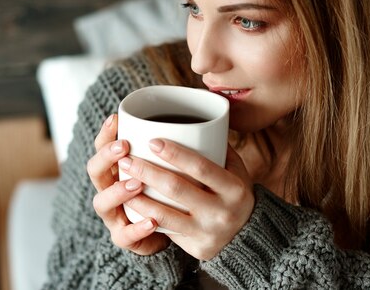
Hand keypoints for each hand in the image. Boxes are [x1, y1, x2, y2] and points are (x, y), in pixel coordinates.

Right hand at [86, 114, 169, 254]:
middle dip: (106, 157)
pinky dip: (137, 228)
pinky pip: (125, 236)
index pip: (102, 146)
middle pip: (94, 171)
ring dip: (117, 191)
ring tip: (136, 183)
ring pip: (102, 203)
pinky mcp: (126, 238)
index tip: (116, 119)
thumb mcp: (171, 165)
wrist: (174, 230)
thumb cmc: (170, 191)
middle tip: (124, 147)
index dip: (105, 133)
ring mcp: (115, 215)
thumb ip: (173, 147)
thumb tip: (195, 117)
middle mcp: (109, 189)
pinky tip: (151, 221)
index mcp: (117, 168)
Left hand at [119, 139, 254, 259]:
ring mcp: (207, 231)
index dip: (175, 153)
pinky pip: (165, 230)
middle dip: (147, 171)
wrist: (248, 237)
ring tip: (121, 180)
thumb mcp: (237, 171)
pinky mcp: (196, 247)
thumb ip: (218, 149)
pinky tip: (130, 203)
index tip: (152, 141)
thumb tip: (194, 121)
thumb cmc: (235, 195)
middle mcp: (221, 211)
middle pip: (177, 188)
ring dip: (137, 196)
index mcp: (233, 187)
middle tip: (127, 158)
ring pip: (164, 213)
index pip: (200, 167)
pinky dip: (144, 216)